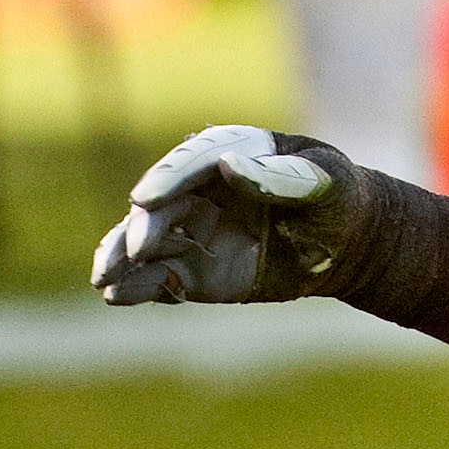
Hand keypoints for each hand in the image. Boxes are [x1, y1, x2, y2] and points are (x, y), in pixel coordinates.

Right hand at [90, 125, 375, 304]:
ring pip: (148, 241)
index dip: (168, 178)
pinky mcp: (193, 269)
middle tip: (139, 248)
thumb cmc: (338, 198)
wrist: (345, 243)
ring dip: (122, 257)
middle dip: (144, 225)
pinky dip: (136, 287)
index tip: (145, 197)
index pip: (193, 162)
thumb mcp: (325, 184)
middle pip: (162, 204)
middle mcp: (204, 189)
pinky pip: (157, 277)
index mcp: (234, 152)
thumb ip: (282, 176)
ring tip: (104, 279)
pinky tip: (118, 296)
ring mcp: (195, 229)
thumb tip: (229, 166)